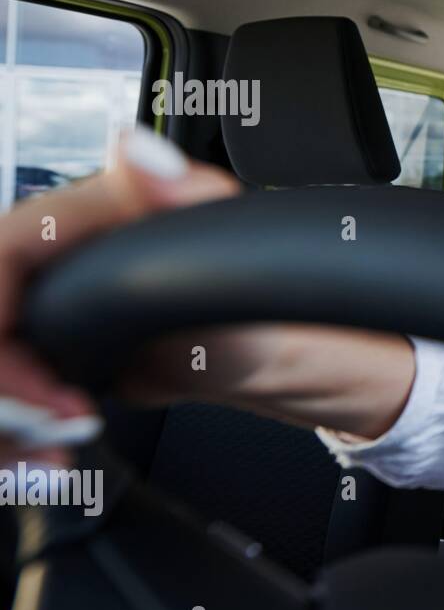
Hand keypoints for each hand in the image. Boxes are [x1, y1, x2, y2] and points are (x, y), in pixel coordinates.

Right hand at [0, 129, 240, 465]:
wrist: (252, 358)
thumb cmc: (247, 296)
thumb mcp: (224, 244)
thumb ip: (179, 198)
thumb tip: (140, 149)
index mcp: (78, 215)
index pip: (1, 253)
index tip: (29, 377)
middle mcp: (46, 258)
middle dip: (5, 389)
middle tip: (59, 423)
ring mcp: (38, 310)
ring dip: (6, 425)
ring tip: (52, 455)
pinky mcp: (38, 356)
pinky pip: (2, 398)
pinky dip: (13, 437)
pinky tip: (45, 460)